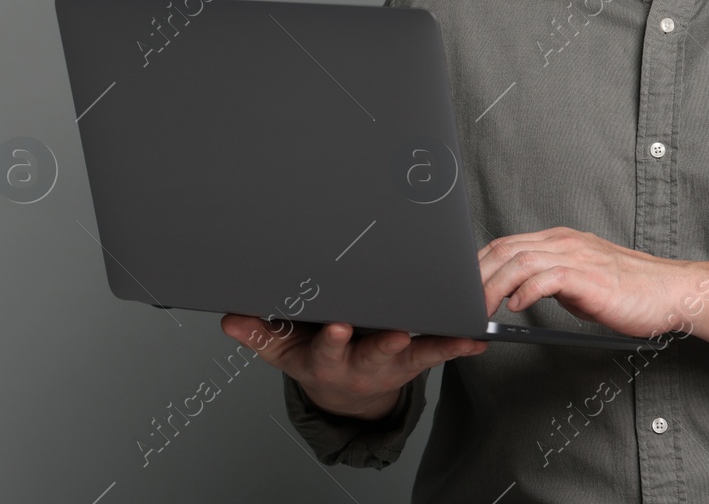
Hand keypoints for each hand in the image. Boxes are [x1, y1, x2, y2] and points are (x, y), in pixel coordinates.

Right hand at [219, 314, 485, 418]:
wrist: (344, 390)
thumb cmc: (314, 356)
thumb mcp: (283, 350)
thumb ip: (259, 332)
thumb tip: (230, 318)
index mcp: (328, 360)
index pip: (327, 350)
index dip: (332, 341)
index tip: (337, 326)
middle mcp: (362, 363)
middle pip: (374, 354)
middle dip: (383, 343)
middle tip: (396, 332)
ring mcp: (392, 361)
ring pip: (414, 353)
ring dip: (435, 345)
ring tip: (458, 335)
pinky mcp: (416, 358)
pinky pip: (439, 350)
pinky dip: (459, 344)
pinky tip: (478, 338)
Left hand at [477, 226, 703, 339]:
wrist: (672, 292)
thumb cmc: (633, 291)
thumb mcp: (582, 282)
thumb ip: (554, 281)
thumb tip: (522, 294)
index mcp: (561, 241)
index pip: (507, 244)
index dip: (479, 265)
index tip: (463, 289)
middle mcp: (565, 243)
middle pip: (506, 249)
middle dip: (476, 276)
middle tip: (461, 304)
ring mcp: (577, 257)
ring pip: (520, 261)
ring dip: (493, 286)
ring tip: (481, 310)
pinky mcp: (589, 277)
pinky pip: (547, 277)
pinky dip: (525, 291)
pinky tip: (515, 308)